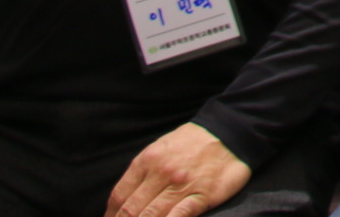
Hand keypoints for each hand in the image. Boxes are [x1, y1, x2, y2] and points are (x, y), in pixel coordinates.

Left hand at [104, 123, 248, 216]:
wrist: (229, 131)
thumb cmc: (192, 143)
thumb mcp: (160, 149)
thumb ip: (142, 173)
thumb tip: (123, 201)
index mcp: (147, 161)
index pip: (119, 197)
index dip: (111, 216)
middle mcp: (161, 173)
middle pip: (131, 210)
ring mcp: (181, 185)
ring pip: (152, 215)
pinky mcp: (202, 194)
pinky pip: (179, 216)